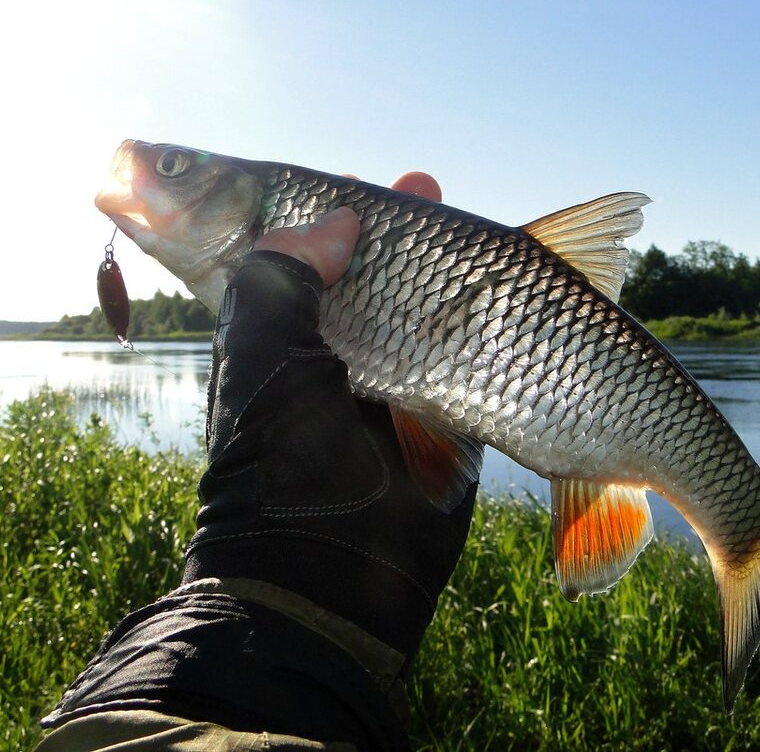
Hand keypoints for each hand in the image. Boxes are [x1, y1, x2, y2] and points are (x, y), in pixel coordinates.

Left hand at [185, 170, 474, 669]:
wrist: (330, 577)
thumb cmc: (279, 464)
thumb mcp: (260, 358)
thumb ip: (282, 276)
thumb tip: (339, 216)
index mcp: (279, 339)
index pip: (300, 258)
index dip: (330, 215)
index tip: (362, 183)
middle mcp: (333, 359)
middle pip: (368, 278)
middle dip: (397, 230)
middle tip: (426, 185)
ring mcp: (389, 392)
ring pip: (420, 315)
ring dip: (443, 271)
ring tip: (459, 217)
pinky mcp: (442, 424)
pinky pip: (464, 368)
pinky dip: (479, 333)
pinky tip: (499, 303)